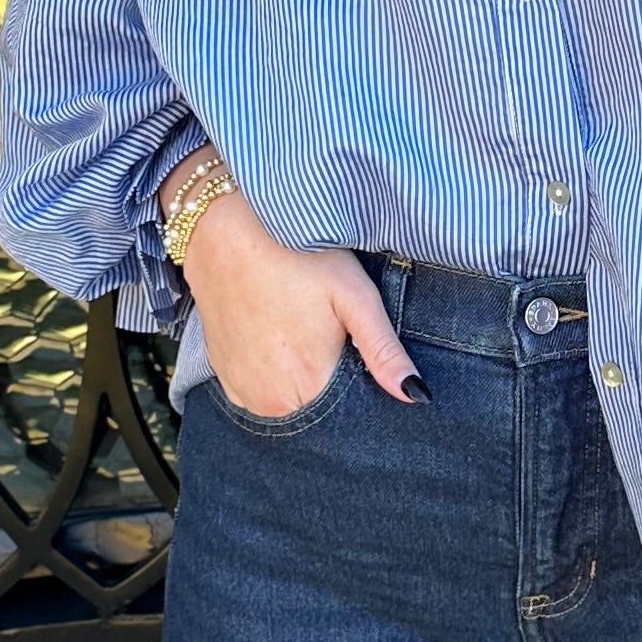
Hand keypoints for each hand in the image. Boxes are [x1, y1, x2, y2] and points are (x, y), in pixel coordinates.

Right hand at [169, 164, 423, 415]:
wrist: (223, 228)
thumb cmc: (296, 254)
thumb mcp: (353, 296)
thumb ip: (384, 351)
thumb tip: (418, 396)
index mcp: (309, 388)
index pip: (350, 413)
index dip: (362, 386)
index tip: (358, 352)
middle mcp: (271, 403)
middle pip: (319, 409)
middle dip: (333, 384)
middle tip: (330, 334)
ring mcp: (243, 393)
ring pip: (289, 402)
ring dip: (301, 382)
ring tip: (303, 333)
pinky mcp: (223, 378)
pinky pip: (260, 392)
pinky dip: (273, 376)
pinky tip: (279, 339)